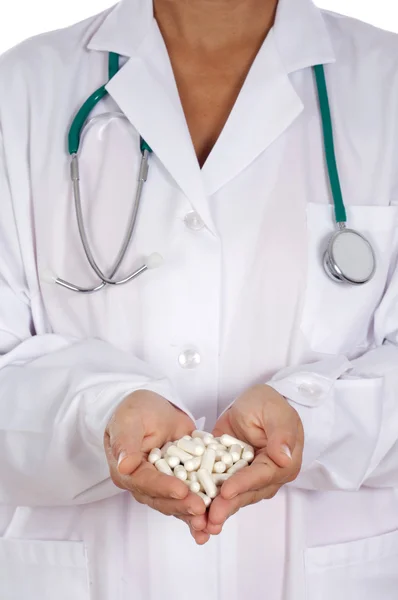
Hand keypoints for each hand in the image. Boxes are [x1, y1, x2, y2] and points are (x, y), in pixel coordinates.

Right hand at [104, 390, 209, 543]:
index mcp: (127, 472)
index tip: (182, 490)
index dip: (164, 488)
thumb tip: (124, 466)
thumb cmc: (136, 410)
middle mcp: (144, 484)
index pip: (146, 482)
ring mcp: (163, 485)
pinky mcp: (181, 482)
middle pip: (163, 499)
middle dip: (183, 505)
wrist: (153, 407)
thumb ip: (125, 442)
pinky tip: (215, 521)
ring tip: (211, 522)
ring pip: (177, 503)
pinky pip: (191, 497)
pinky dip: (204, 507)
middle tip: (202, 509)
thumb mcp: (128, 420)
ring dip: (193, 514)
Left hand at [207, 384, 303, 534]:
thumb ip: (281, 434)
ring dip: (216, 509)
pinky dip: (206, 499)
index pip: (261, 476)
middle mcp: (266, 476)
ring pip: (232, 496)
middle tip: (210, 519)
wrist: (254, 401)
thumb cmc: (269, 403)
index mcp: (282, 464)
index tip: (226, 492)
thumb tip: (284, 457)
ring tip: (200, 524)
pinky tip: (192, 512)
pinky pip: (218, 488)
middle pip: (246, 493)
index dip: (243, 484)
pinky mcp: (229, 474)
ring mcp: (246, 477)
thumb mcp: (276, 412)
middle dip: (227, 506)